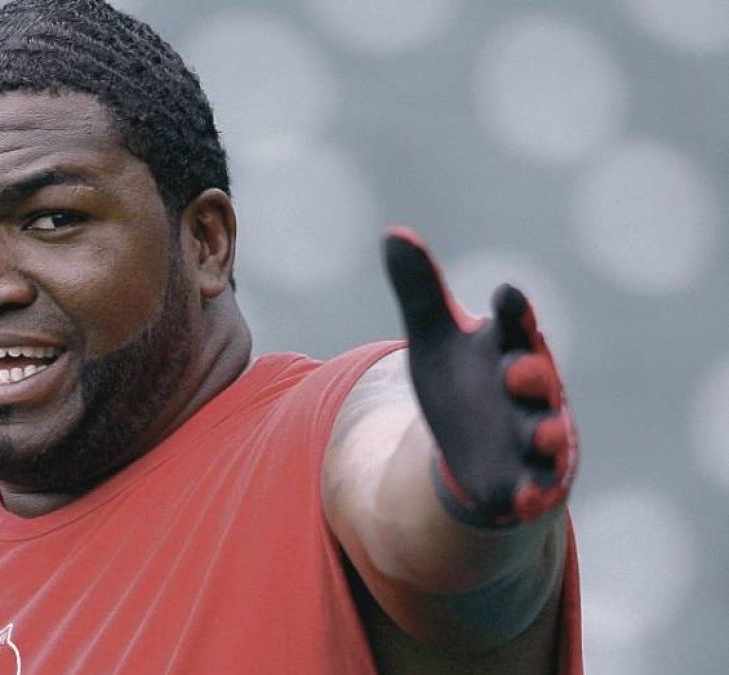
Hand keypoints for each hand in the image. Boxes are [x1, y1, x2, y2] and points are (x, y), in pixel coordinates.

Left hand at [383, 227, 577, 527]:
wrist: (477, 443)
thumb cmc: (463, 379)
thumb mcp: (433, 337)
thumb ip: (420, 291)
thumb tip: (394, 232)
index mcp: (508, 346)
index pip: (515, 323)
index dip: (514, 310)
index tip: (507, 294)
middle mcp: (530, 388)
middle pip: (535, 377)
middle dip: (530, 373)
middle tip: (517, 368)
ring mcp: (535, 434)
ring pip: (547, 433)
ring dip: (546, 434)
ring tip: (541, 434)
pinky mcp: (530, 479)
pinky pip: (536, 487)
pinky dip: (532, 494)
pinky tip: (522, 501)